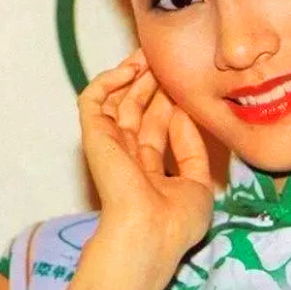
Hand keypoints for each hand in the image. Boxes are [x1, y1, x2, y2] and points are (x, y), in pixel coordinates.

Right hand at [77, 48, 213, 258]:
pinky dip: (108, 80)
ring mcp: (109, 145)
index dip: (169, 103)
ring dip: (132, 75)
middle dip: (152, 83)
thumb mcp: (198, 183)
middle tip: (166, 59)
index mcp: (149, 171)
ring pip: (116, 100)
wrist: (150, 235)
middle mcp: (127, 156)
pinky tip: (130, 69)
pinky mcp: (94, 135)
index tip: (184, 83)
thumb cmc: (176, 221)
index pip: (156, 128)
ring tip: (150, 54)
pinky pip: (92, 99)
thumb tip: (185, 114)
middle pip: (137, 110)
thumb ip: (191, 148)